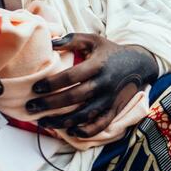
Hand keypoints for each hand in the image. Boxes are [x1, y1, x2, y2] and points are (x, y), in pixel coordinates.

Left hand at [27, 34, 158, 136]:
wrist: (139, 64)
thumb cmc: (110, 51)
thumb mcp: (94, 40)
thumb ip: (72, 39)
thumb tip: (51, 42)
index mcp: (97, 65)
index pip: (70, 77)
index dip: (51, 84)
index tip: (35, 88)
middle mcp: (103, 84)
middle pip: (73, 97)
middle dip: (49, 104)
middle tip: (31, 107)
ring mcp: (109, 99)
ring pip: (83, 114)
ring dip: (61, 121)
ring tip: (44, 122)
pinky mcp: (114, 110)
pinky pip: (99, 125)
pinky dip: (85, 131)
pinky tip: (70, 130)